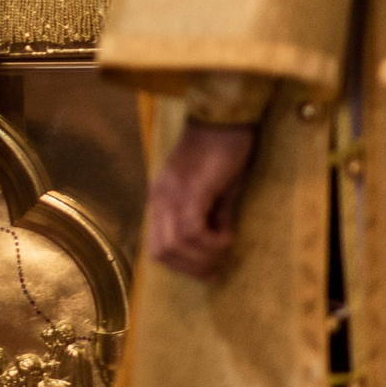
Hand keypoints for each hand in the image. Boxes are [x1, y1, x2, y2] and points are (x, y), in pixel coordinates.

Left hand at [144, 120, 256, 280]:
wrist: (225, 118)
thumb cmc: (223, 152)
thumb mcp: (218, 193)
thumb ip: (214, 219)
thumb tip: (217, 248)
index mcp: (161, 201)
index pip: (156, 248)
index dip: (183, 266)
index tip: (211, 267)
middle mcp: (159, 199)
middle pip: (160, 253)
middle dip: (193, 268)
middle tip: (220, 263)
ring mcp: (171, 194)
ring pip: (173, 246)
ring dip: (204, 256)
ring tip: (226, 245)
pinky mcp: (189, 189)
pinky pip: (191, 230)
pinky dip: (211, 242)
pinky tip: (228, 235)